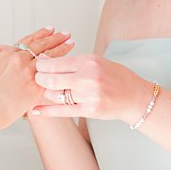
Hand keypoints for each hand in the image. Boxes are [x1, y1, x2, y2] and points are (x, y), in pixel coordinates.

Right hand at [0, 28, 71, 127]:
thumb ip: (5, 67)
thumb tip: (13, 68)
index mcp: (6, 55)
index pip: (28, 40)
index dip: (41, 34)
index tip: (50, 30)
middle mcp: (17, 59)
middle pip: (41, 44)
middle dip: (55, 38)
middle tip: (66, 33)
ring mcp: (27, 72)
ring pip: (49, 55)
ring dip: (62, 48)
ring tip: (71, 42)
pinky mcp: (34, 86)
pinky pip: (51, 74)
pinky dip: (61, 67)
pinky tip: (69, 63)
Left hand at [30, 54, 150, 122]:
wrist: (135, 96)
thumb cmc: (116, 77)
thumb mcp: (96, 61)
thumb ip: (72, 62)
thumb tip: (45, 58)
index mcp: (89, 61)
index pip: (56, 63)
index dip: (41, 65)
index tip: (38, 65)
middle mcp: (88, 77)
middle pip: (51, 79)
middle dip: (39, 79)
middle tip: (37, 78)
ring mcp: (89, 95)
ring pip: (55, 95)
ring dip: (46, 93)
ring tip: (45, 90)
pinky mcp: (90, 111)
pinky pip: (62, 111)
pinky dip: (46, 111)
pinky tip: (35, 111)